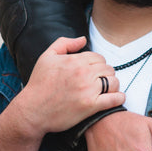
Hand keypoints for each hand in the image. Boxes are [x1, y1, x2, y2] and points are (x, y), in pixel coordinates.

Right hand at [11, 36, 125, 136]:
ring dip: (112, 85)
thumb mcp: (46, 57)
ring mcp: (88, 90)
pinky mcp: (90, 106)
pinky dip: (119, 98)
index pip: (99, 58)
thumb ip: (65, 43)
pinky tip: (117, 97)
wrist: (32, 111)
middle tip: (99, 81)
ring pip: (113, 81)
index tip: (93, 71)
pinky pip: (114, 99)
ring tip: (107, 89)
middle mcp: (83, 74)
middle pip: (108, 69)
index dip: (98, 64)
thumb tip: (83, 39)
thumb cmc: (38, 84)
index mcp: (75, 61)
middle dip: (105, 74)